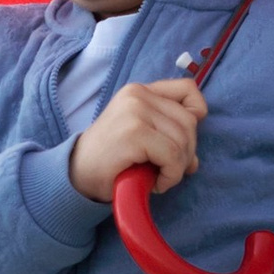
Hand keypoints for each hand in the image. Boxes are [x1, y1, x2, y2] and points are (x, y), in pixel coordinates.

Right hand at [71, 75, 205, 202]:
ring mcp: (136, 112)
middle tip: (168, 170)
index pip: (188, 89)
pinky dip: (171, 175)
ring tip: (159, 178)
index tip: (184, 140)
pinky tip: (156, 183)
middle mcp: (138, 95)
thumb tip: (195, 161)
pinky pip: (173, 156)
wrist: (77, 175)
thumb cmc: (110, 159)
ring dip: (178, 167)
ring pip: (183, 140)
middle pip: (189, 121)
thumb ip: (168, 137)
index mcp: (140, 91)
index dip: (196, 114)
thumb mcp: (141, 138)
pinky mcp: (135, 133)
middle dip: (187, 152)